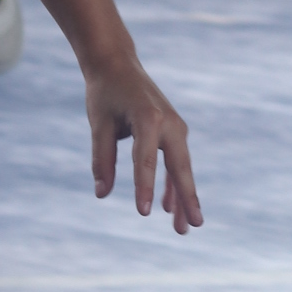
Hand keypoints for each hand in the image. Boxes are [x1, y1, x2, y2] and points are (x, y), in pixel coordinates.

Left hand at [85, 53, 203, 233]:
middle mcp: (169, 123)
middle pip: (179, 168)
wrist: (117, 63)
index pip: (146, 160)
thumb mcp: (99, 124)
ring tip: (185, 228)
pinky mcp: (173, 131)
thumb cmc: (105, 92)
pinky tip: (169, 208)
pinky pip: (175, 162)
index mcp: (149, 118)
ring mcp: (175, 127)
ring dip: (183, 198)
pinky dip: (173, 183)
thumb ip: (102, 160)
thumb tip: (102, 194)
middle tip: (192, 228)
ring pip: (181, 169)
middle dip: (186, 200)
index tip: (143, 214)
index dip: (144, 188)